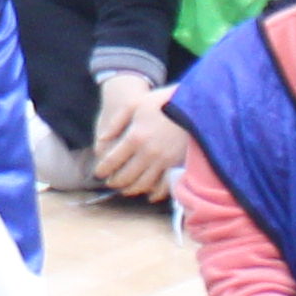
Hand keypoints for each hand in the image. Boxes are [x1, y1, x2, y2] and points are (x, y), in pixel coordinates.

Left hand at [89, 77, 189, 201]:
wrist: (196, 103)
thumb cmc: (163, 102)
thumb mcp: (135, 104)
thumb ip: (116, 122)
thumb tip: (102, 140)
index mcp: (135, 137)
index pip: (112, 161)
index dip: (102, 170)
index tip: (99, 173)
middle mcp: (148, 153)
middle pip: (125, 177)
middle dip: (115, 182)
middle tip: (111, 182)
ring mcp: (165, 162)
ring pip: (143, 185)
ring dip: (131, 189)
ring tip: (126, 188)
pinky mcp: (179, 166)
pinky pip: (164, 187)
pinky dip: (155, 194)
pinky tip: (149, 194)